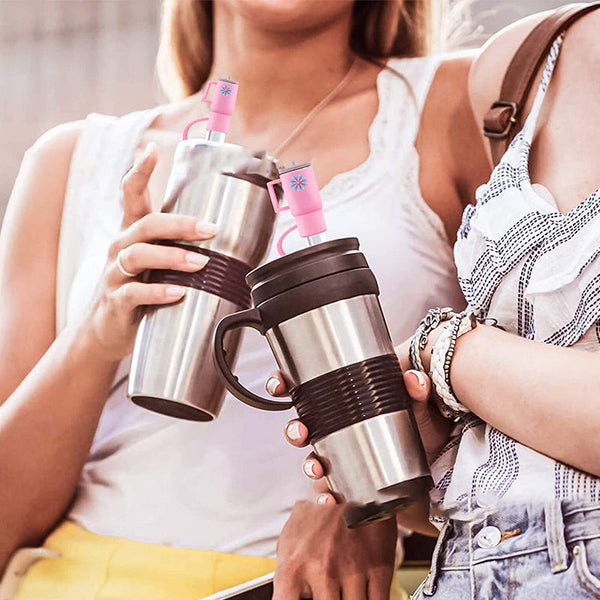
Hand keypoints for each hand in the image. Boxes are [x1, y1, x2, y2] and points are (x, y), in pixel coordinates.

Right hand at [81, 143, 216, 360]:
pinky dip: (157, 291)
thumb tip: (228, 240)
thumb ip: (180, 249)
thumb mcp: (156, 264)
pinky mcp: (117, 301)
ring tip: (201, 263)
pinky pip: (134, 293)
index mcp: (133, 233)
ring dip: (173, 257)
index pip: (132, 195)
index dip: (140, 171)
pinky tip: (178, 293)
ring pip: (138, 255)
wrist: (107, 330)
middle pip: (146, 225)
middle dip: (179, 224)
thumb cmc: (140, 290)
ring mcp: (116, 274)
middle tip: (210, 228)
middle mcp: (121, 247)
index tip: (152, 149)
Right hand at [267, 343, 451, 503]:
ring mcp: (340, 453)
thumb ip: (416, 388)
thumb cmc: (416, 420)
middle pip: (301, 425)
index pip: (304, 387)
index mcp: (340, 400)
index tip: (278, 384)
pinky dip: (326, 494)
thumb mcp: (415, 401)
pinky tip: (330, 498)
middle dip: (293, 429)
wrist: (434, 455)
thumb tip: (414, 378)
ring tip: (317, 468)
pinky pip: (331, 487)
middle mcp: (333, 426)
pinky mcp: (350, 478)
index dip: (283, 384)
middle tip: (301, 432)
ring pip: (311, 457)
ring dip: (308, 464)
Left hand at [274, 501, 396, 599]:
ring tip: (345, 590)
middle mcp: (321, 570)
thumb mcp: (290, 539)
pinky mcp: (378, 567)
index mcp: (293, 565)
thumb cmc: (321, 513)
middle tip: (329, 593)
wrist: (357, 483)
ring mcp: (351, 570)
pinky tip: (364, 593)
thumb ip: (287, 575)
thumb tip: (286, 597)